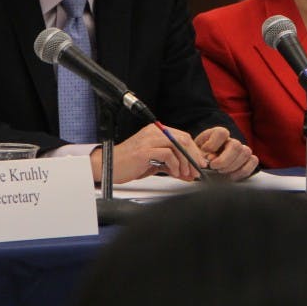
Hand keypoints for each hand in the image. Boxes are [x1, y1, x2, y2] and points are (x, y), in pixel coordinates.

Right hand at [90, 124, 208, 183]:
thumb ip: (171, 165)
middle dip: (193, 157)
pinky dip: (174, 165)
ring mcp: (149, 139)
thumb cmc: (128, 165)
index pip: (183, 136)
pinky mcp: (145, 150)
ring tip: (185, 174)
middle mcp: (154, 131)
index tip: (199, 163)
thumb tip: (189, 173)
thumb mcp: (154, 164)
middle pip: (184, 139)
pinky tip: (173, 172)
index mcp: (157, 131)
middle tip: (196, 170)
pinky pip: (168, 154)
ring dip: (185, 162)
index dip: (194, 150)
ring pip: (178, 145)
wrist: (107, 166)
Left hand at [195, 126, 258, 181]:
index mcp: (216, 135)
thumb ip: (199, 155)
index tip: (206, 154)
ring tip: (222, 173)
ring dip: (233, 166)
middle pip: (236, 145)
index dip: (214, 144)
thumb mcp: (194, 155)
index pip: (222, 133)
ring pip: (246, 152)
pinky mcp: (248, 159)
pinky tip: (232, 177)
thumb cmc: (199, 159)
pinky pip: (253, 161)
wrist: (204, 167)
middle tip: (214, 167)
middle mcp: (231, 140)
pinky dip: (243, 171)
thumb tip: (209, 160)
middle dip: (224, 160)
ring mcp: (241, 149)